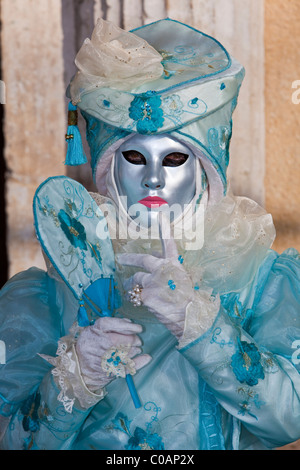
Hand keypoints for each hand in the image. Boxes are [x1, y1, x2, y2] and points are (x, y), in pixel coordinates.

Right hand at [75, 316, 150, 391]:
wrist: (79, 368)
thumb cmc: (90, 345)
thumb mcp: (95, 330)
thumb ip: (112, 325)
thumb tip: (130, 322)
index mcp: (93, 331)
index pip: (110, 324)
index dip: (126, 326)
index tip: (138, 328)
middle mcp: (95, 344)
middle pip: (118, 340)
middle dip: (132, 339)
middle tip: (138, 340)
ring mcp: (100, 359)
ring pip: (123, 353)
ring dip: (134, 350)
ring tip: (136, 349)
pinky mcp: (107, 371)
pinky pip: (125, 367)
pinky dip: (138, 362)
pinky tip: (145, 358)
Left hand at [117, 217, 194, 339]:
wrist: (190, 316)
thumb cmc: (190, 302)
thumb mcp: (184, 282)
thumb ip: (170, 274)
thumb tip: (157, 272)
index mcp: (174, 265)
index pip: (168, 244)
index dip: (164, 230)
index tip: (160, 216)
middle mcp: (161, 269)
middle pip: (141, 260)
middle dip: (129, 258)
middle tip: (120, 258)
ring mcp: (152, 282)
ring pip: (135, 280)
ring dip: (131, 284)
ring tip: (128, 287)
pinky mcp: (145, 295)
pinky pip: (137, 296)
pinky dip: (138, 299)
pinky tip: (143, 304)